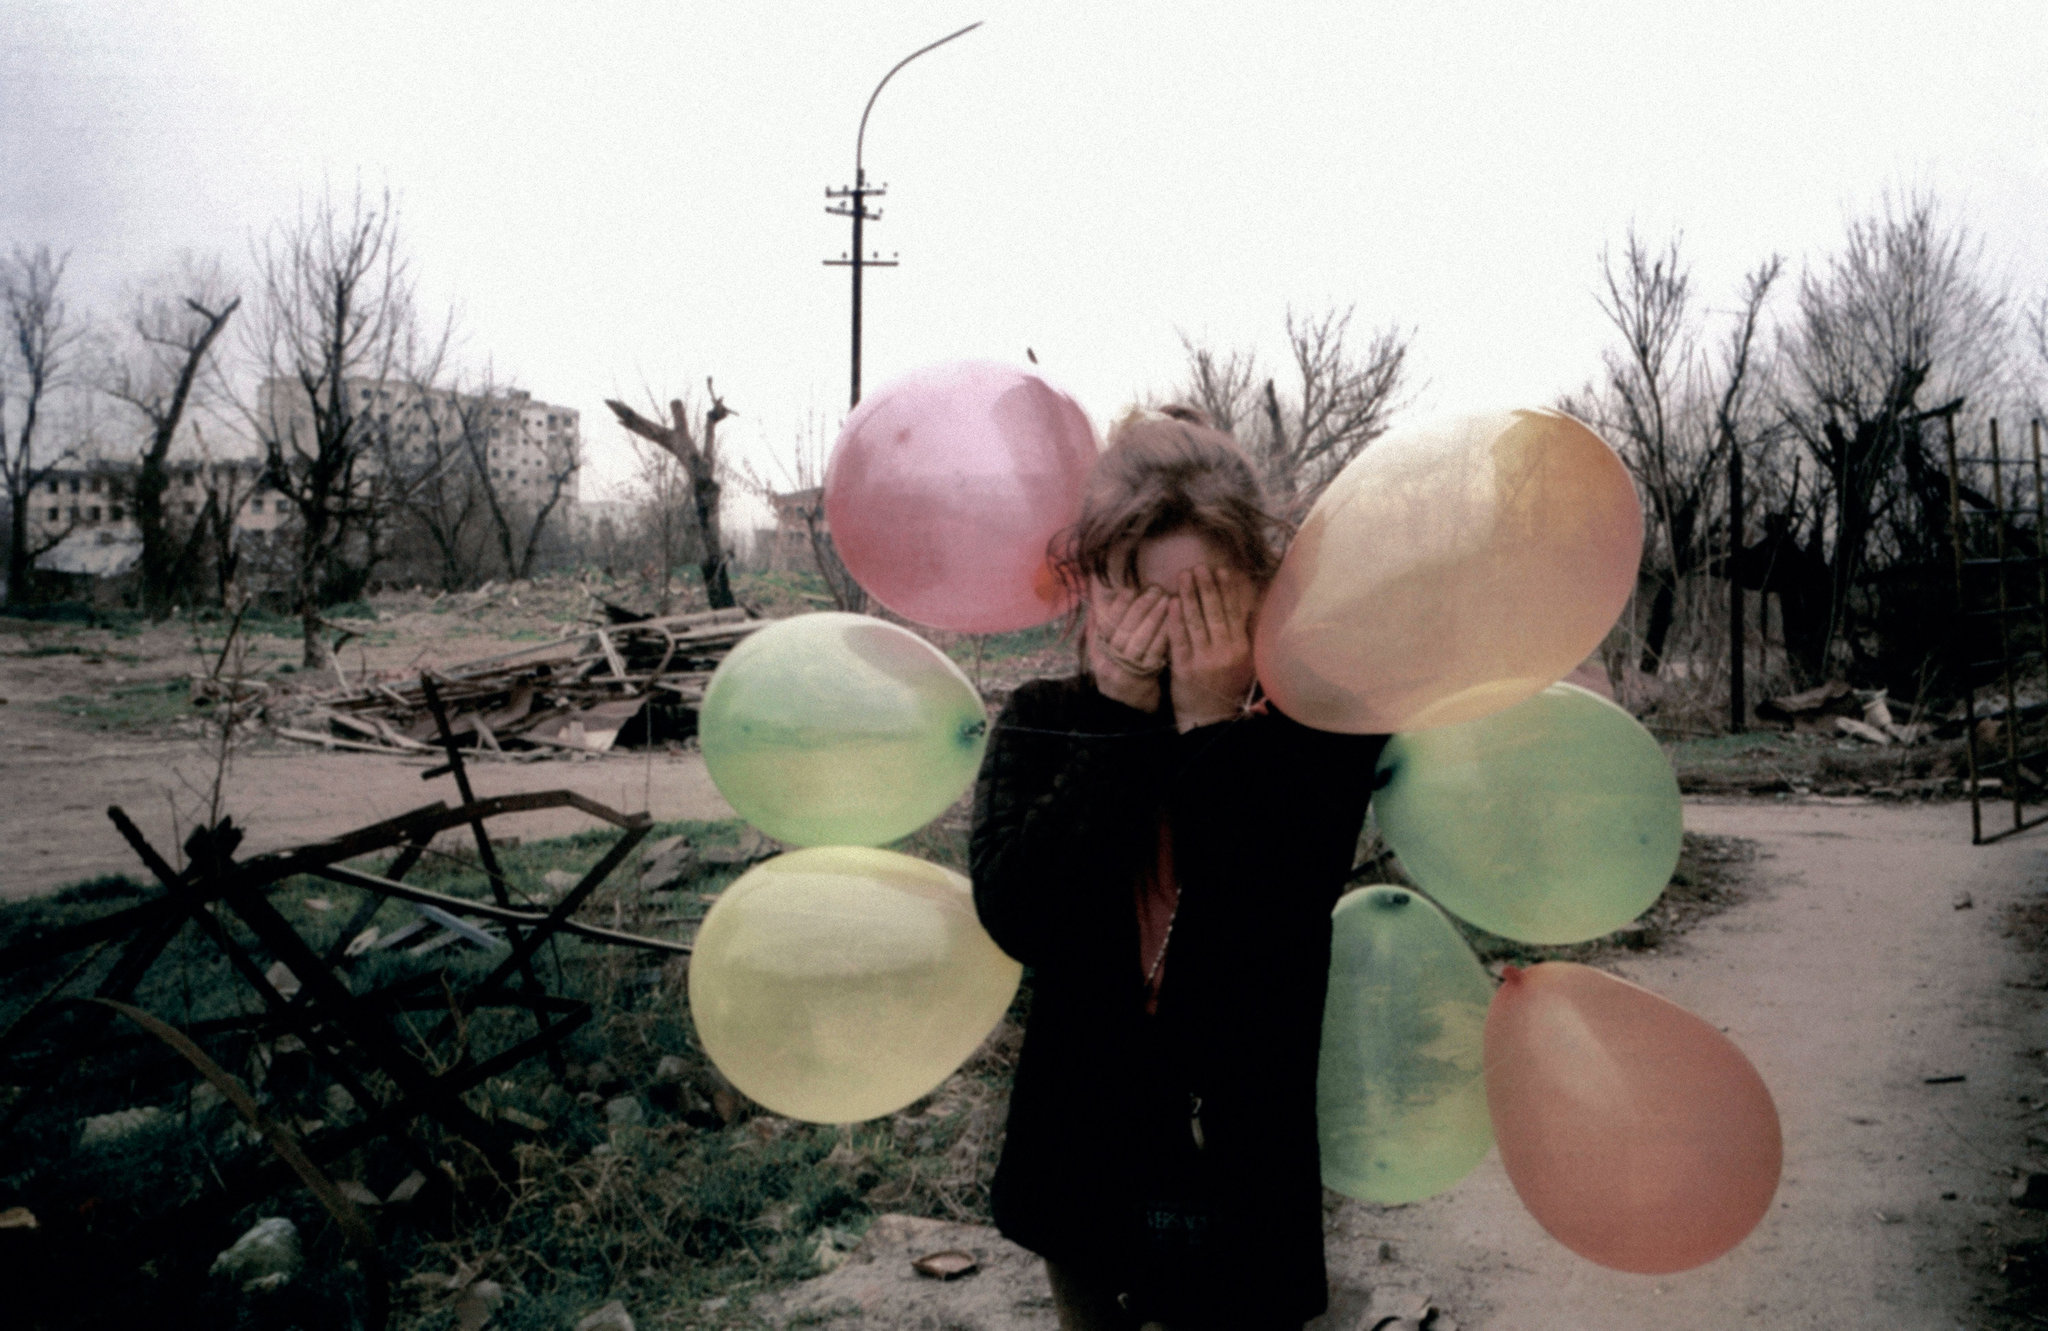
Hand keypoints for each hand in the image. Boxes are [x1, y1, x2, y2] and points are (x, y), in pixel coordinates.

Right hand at [1087, 583, 1170, 712]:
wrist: (1124, 709)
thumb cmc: (1116, 672)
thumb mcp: (1101, 652)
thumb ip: (1098, 626)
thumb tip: (1097, 595)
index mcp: (1098, 651)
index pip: (1105, 624)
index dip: (1117, 606)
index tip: (1130, 589)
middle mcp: (1109, 661)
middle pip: (1124, 629)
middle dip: (1141, 606)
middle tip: (1156, 589)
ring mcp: (1127, 670)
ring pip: (1140, 639)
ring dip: (1155, 617)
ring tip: (1167, 599)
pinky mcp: (1146, 678)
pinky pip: (1156, 652)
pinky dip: (1165, 634)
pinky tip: (1174, 620)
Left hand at [1167, 565, 1254, 729]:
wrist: (1209, 719)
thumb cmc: (1226, 687)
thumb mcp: (1244, 662)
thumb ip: (1245, 635)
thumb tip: (1248, 605)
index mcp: (1242, 649)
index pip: (1234, 613)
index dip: (1227, 590)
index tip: (1221, 570)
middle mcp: (1225, 652)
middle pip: (1215, 613)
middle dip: (1206, 587)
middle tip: (1199, 566)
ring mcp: (1204, 660)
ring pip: (1196, 621)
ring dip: (1190, 596)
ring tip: (1183, 575)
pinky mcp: (1184, 668)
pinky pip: (1179, 638)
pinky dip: (1175, 619)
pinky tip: (1171, 601)